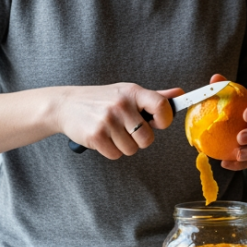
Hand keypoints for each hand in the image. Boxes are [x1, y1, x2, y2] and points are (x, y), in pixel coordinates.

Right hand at [56, 83, 183, 159]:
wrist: (66, 105)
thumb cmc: (102, 100)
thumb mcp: (127, 92)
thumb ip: (155, 96)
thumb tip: (180, 93)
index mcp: (133, 92)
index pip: (162, 106)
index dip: (165, 120)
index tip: (159, 124)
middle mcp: (121, 105)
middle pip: (148, 139)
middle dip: (140, 139)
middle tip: (127, 129)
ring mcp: (108, 120)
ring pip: (132, 149)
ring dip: (123, 145)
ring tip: (112, 131)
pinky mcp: (96, 135)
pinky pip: (116, 155)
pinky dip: (111, 151)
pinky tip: (102, 137)